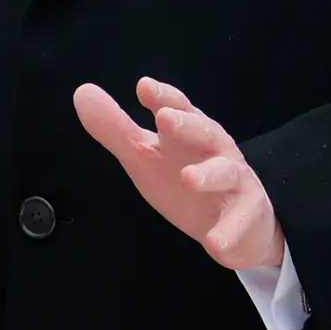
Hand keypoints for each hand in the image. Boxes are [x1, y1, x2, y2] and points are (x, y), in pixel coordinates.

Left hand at [72, 79, 283, 272]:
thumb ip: (116, 129)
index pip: (178, 108)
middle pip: (205, 132)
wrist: (238, 224)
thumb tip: (83, 93)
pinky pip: (240, 222)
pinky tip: (214, 242)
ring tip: (188, 178)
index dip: (163, 97)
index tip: (144, 87)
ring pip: (226, 173)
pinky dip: (229, 232)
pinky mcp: (248, 215)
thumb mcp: (146, 155)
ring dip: (208, 174)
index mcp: (190, 133)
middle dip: (187, 125)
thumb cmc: (187, 178)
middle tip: (165, 119)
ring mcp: (235, 182)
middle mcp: (216, 151)